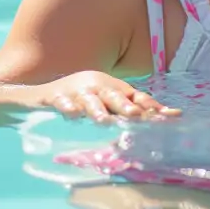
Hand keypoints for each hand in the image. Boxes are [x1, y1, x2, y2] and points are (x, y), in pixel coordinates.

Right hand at [36, 71, 180, 124]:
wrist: (38, 95)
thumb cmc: (81, 99)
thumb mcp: (107, 102)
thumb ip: (132, 110)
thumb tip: (168, 118)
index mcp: (112, 88)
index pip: (136, 97)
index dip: (153, 106)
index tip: (171, 116)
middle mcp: (97, 87)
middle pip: (114, 96)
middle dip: (125, 106)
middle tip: (137, 116)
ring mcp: (75, 91)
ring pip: (89, 101)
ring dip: (97, 110)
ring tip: (104, 121)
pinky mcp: (54, 97)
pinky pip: (61, 102)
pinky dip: (67, 107)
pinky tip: (71, 113)